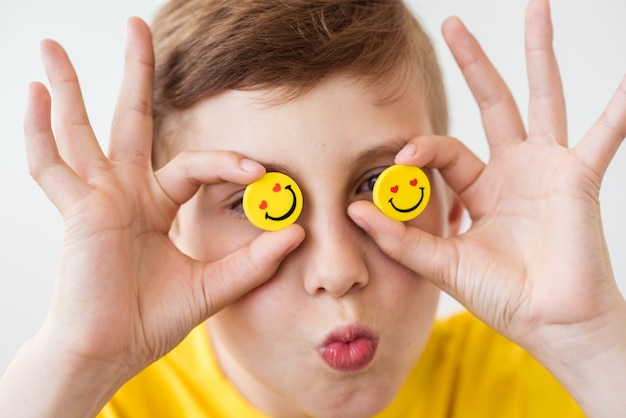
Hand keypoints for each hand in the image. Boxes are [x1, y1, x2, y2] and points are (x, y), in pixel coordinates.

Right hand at [23, 18, 303, 380]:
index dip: (230, 164)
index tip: (262, 175)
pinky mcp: (75, 210)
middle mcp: (124, 191)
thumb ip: (253, 261)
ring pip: (81, 130)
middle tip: (136, 25)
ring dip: (68, 87)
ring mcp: (95, 197)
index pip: (195, 164)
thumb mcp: (213, 285)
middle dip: (134, 73)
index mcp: (155, 204)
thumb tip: (296, 234)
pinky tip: (34, 93)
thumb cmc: (151, 319)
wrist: (111, 352)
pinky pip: (50, 166)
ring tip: (51, 45)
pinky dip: (38, 131)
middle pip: (130, 119)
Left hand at [349, 0, 625, 413]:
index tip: (401, 159)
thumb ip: (401, 238)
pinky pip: (603, 134)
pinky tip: (625, 80)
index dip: (420, 149)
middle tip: (453, 23)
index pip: (444, 149)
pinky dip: (616, 107)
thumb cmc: (501, 297)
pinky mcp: (577, 177)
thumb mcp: (443, 264)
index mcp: (480, 188)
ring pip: (541, 97)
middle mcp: (513, 170)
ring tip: (537, 7)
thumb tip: (352, 209)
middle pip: (491, 102)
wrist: (549, 323)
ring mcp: (547, 168)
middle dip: (473, 63)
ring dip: (537, 53)